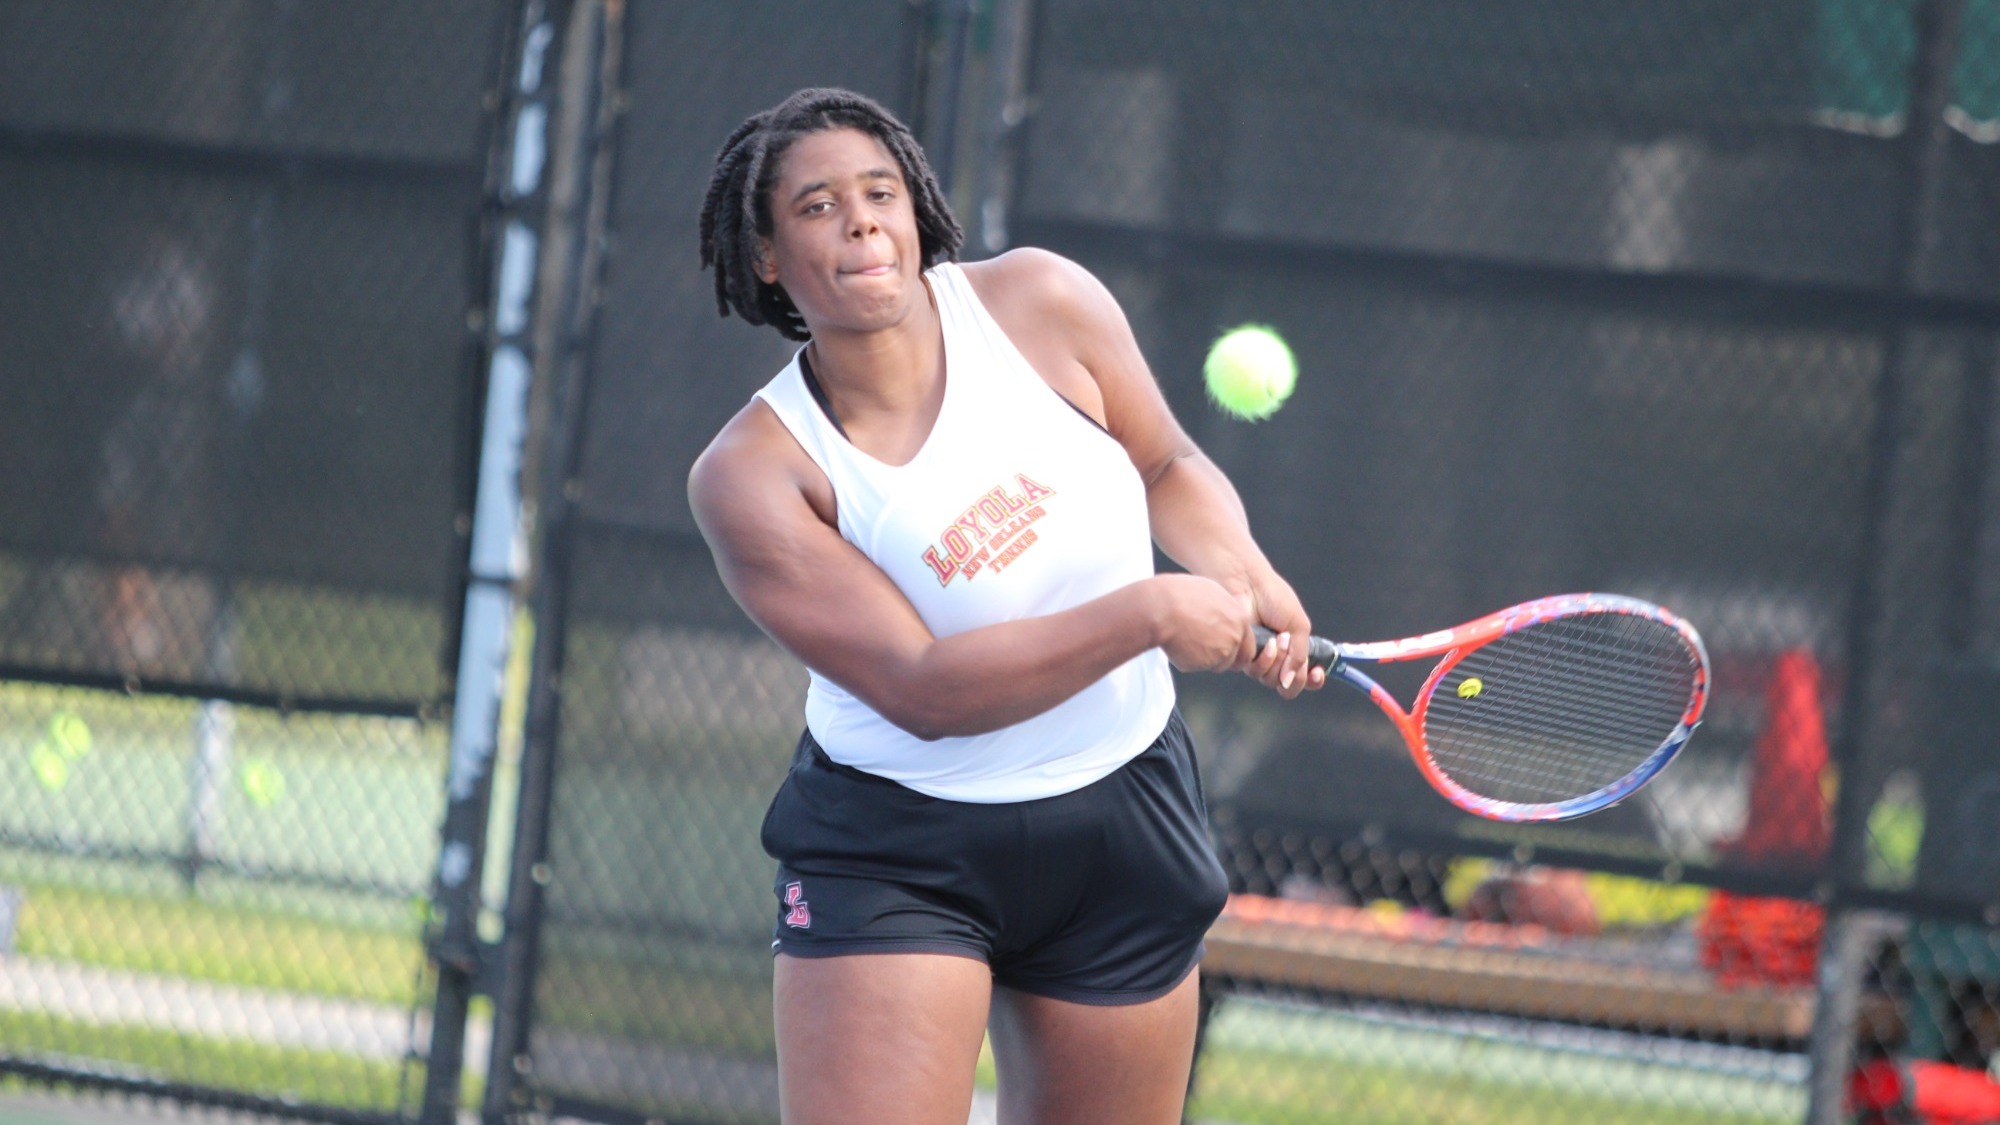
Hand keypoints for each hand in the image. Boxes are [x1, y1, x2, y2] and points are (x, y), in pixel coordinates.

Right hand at [1150, 574, 1255, 672]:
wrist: (1160, 609)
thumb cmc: (1181, 594)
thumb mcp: (1212, 592)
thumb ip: (1225, 609)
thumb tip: (1226, 616)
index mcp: (1240, 619)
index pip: (1249, 643)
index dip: (1237, 646)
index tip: (1227, 645)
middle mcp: (1234, 639)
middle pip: (1237, 660)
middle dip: (1227, 660)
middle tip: (1209, 652)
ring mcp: (1219, 654)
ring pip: (1215, 664)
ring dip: (1205, 658)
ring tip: (1187, 638)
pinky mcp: (1201, 665)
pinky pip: (1196, 666)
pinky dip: (1188, 660)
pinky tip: (1178, 643)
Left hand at [1241, 571, 1321, 699]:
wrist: (1248, 585)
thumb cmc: (1274, 598)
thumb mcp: (1299, 626)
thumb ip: (1301, 655)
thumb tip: (1290, 682)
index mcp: (1293, 649)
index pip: (1305, 676)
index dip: (1312, 681)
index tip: (1317, 673)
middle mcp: (1276, 658)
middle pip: (1287, 686)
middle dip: (1293, 670)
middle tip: (1290, 645)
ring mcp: (1257, 658)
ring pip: (1270, 680)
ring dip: (1279, 661)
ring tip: (1279, 638)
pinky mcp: (1240, 657)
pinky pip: (1254, 672)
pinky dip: (1264, 658)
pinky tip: (1267, 641)